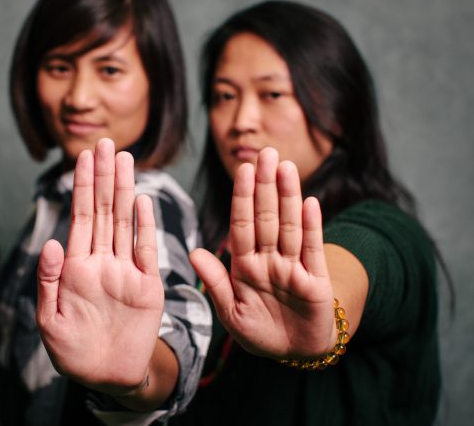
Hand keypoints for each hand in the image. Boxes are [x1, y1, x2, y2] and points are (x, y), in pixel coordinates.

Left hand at [36, 138, 163, 395]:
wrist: (109, 377)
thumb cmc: (74, 352)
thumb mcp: (50, 321)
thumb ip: (48, 281)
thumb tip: (51, 242)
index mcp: (75, 267)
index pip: (80, 217)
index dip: (81, 186)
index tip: (82, 156)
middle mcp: (101, 262)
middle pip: (103, 211)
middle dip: (103, 176)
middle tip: (105, 142)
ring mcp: (126, 272)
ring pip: (125, 222)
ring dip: (124, 190)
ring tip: (124, 159)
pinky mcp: (148, 287)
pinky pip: (146, 251)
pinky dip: (145, 226)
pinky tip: (143, 201)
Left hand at [191, 147, 334, 358]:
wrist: (293, 355)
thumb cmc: (259, 332)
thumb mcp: (231, 312)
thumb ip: (216, 282)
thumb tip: (194, 252)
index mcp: (244, 265)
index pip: (242, 225)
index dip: (243, 198)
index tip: (243, 170)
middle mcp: (269, 260)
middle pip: (266, 217)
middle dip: (266, 186)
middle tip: (267, 153)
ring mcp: (293, 268)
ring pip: (289, 226)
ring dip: (288, 197)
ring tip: (286, 168)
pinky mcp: (315, 281)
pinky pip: (312, 250)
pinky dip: (312, 227)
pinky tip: (310, 203)